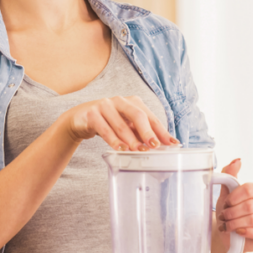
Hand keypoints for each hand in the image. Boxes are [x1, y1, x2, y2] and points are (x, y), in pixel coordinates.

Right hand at [58, 95, 179, 150]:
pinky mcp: (92, 114)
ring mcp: (105, 106)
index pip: (150, 117)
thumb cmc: (108, 122)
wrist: (80, 119)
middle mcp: (120, 101)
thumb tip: (160, 146)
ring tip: (139, 151)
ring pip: (121, 124)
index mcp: (132, 102)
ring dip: (131, 140)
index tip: (172, 143)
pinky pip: (104, 129)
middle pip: (138, 115)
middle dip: (147, 132)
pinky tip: (120, 149)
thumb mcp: (125, 126)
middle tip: (154, 146)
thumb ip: (140, 133)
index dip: (162, 131)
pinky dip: (113, 140)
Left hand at [215, 159, 252, 252]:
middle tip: (223, 217)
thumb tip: (237, 161)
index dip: (234, 197)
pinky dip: (248, 233)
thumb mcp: (226, 193)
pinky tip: (239, 232)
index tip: (225, 203)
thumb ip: (230, 175)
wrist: (227, 234)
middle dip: (232, 213)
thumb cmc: (229, 213)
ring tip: (228, 226)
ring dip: (236, 224)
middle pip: (251, 205)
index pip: (250, 189)